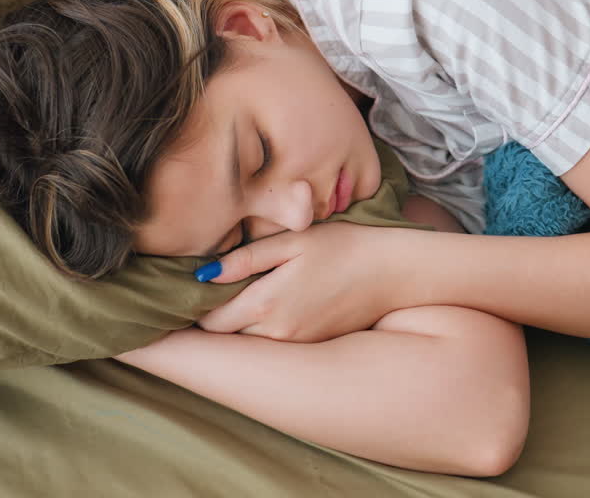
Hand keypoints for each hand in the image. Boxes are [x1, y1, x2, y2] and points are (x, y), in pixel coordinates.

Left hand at [195, 221, 408, 342]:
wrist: (393, 273)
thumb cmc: (342, 247)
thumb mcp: (291, 242)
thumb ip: (245, 259)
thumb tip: (203, 275)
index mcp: (266, 305)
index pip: (209, 322)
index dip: (196, 306)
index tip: (196, 286)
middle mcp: (278, 335)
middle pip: (226, 338)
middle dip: (214, 316)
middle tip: (214, 289)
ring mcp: (296, 346)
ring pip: (249, 344)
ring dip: (239, 325)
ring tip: (241, 295)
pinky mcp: (312, 348)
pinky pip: (275, 346)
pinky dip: (265, 331)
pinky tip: (275, 305)